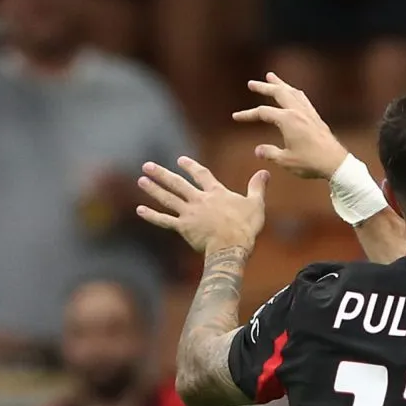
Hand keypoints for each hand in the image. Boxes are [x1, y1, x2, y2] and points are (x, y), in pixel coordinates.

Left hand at [135, 156, 267, 254]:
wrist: (231, 245)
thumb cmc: (246, 226)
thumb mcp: (256, 204)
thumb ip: (257, 187)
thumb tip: (264, 171)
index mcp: (216, 193)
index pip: (202, 175)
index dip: (191, 167)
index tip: (180, 160)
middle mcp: (199, 200)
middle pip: (178, 184)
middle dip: (162, 174)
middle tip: (147, 166)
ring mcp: (189, 213)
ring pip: (168, 198)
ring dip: (153, 189)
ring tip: (142, 180)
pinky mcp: (183, 227)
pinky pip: (164, 220)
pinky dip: (152, 215)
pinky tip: (140, 210)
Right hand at [232, 72, 348, 178]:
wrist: (336, 163)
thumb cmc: (311, 162)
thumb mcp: (286, 160)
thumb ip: (270, 153)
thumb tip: (258, 150)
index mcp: (288, 120)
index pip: (263, 112)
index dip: (248, 114)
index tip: (236, 117)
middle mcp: (298, 112)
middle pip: (278, 92)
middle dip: (264, 87)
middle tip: (252, 83)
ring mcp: (309, 113)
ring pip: (292, 92)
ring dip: (280, 84)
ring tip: (272, 77)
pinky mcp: (317, 118)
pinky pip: (303, 99)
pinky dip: (294, 92)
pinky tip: (293, 93)